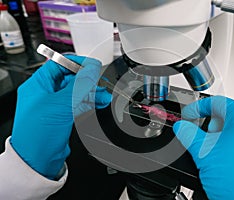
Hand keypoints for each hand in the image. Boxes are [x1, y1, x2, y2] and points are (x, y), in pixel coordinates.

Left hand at [10, 55, 111, 179]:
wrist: (37, 160)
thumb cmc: (37, 134)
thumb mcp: (61, 104)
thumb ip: (79, 85)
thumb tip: (92, 69)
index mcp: (39, 84)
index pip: (59, 64)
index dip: (77, 63)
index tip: (93, 66)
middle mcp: (46, 93)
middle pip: (70, 78)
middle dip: (88, 80)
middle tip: (101, 82)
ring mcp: (54, 105)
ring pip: (76, 92)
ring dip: (91, 92)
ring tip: (104, 95)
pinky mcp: (62, 116)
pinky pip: (78, 103)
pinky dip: (89, 102)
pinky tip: (99, 102)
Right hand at [173, 96, 233, 198]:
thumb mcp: (204, 154)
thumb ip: (189, 135)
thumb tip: (181, 127)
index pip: (217, 102)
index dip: (198, 108)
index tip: (189, 115)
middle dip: (217, 120)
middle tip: (207, 133)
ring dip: (228, 133)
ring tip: (218, 150)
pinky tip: (232, 161)